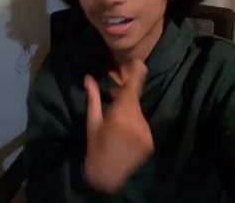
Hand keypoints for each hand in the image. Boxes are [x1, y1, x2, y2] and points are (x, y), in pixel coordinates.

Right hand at [83, 60, 153, 192]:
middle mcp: (136, 122)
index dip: (137, 75)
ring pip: (138, 112)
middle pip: (134, 100)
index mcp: (120, 116)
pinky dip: (135, 122)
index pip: (131, 90)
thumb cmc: (95, 147)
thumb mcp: (92, 122)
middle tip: (112, 96)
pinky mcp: (149, 141)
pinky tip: (125, 131)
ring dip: (130, 110)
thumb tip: (88, 78)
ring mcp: (145, 133)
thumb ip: (93, 98)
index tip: (139, 62)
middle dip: (125, 95)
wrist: (107, 175)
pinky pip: (142, 124)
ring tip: (118, 118)